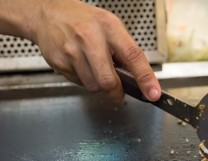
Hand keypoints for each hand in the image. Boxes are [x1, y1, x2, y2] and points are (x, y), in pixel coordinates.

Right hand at [32, 0, 160, 101]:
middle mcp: (89, 38)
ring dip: (98, 85)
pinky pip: (79, 84)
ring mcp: (71, 51)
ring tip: (94, 67)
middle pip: (108, 81)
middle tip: (118, 91)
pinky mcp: (59, 63)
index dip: (145, 78)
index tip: (153, 93)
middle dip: (116, 91)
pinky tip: (81, 65)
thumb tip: (140, 78)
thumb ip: (125, 51)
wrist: (49, 14)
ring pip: (93, 86)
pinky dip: (84, 80)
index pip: (133, 56)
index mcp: (109, 27)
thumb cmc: (85, 21)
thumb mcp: (111, 27)